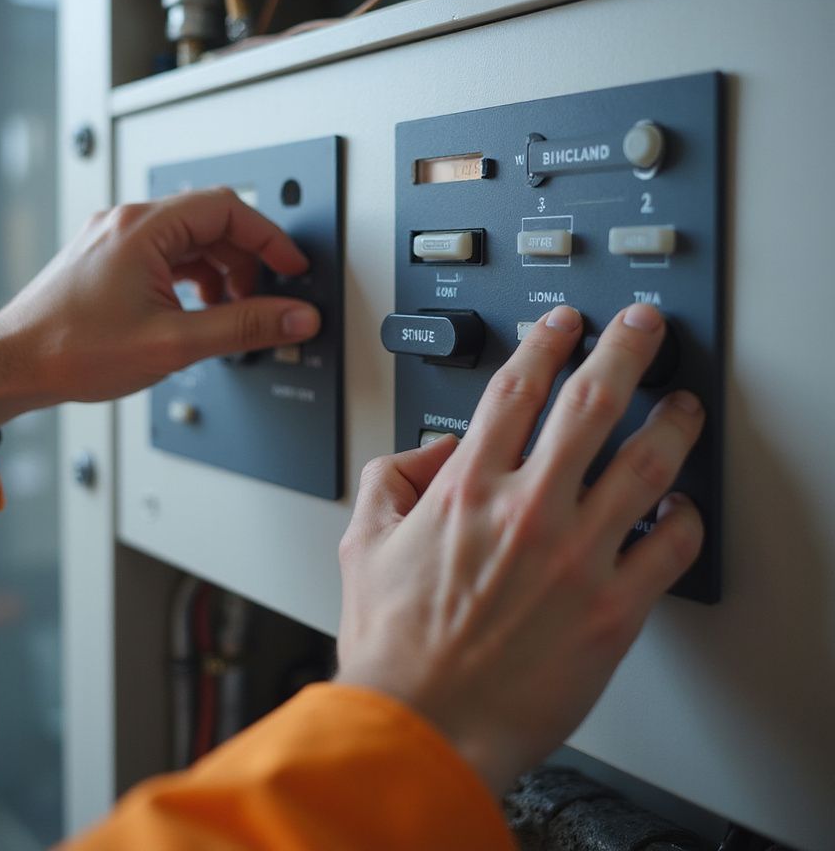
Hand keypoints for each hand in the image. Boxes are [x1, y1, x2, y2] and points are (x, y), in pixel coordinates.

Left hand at [0, 189, 320, 438]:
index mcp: (144, 228)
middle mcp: (128, 223)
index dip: (270, 239)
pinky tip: (199, 312)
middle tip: (267, 298)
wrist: (12, 364)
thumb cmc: (70, 348)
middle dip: (247, 261)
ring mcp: (116, 238)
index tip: (292, 268)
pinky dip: (194, 280)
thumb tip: (295, 316)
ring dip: (221, 273)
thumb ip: (243, 326)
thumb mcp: (174, 342)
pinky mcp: (109, 259)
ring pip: (191, 240)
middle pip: (212, 222)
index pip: (229, 209)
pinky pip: (168, 255)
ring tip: (231, 313)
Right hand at [335, 303, 704, 793]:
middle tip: (642, 327)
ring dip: (674, 422)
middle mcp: (527, 510)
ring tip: (685, 404)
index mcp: (467, 489)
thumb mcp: (362, 543)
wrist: (422, 726)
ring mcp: (576, 557)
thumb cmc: (394, 645)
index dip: (545, 342)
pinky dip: (686, 519)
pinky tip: (683, 507)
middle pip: (592, 403)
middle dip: (625, 350)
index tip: (563, 324)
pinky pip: (670, 548)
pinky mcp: (612, 610)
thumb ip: (390, 476)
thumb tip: (431, 448)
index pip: (516, 388)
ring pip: (647, 464)